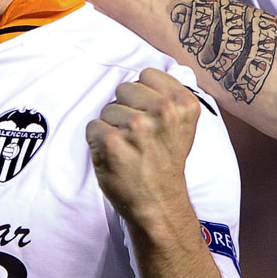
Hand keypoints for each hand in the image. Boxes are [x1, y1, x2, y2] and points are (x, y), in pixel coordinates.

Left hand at [87, 68, 200, 225]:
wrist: (160, 203)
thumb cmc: (166, 162)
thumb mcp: (183, 125)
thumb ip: (169, 96)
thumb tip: (145, 76)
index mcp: (183, 104)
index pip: (147, 75)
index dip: (143, 96)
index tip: (150, 117)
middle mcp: (163, 112)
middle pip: (125, 89)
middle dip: (126, 109)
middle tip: (139, 137)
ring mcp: (136, 126)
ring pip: (107, 108)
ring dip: (113, 127)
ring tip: (129, 148)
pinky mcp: (112, 141)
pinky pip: (93, 126)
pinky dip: (98, 142)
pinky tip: (115, 156)